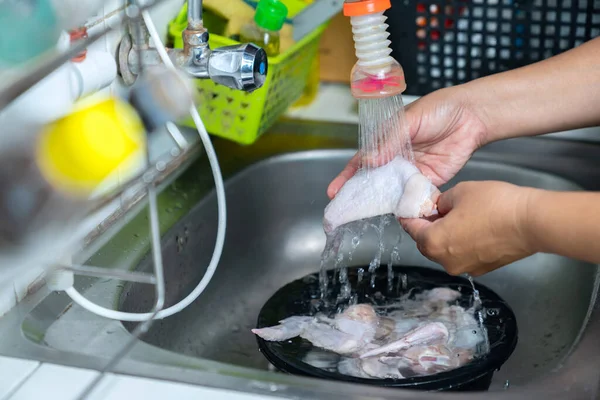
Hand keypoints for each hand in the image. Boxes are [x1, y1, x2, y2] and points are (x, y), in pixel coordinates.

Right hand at [327, 86, 488, 198]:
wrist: (472, 115)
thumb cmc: (439, 109)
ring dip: (381, 201)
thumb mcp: (409, 120)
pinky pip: (413, 195)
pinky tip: (396, 212)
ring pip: (391, 190)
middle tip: (345, 209)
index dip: (347, 177)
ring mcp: (411, 172)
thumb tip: (368, 160)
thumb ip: (389, 142)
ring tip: (365, 214)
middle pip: (373, 180)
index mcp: (386, 142)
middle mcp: (395, 159)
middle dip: (360, 194)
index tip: (334, 191)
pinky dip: (406, 204)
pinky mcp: (428, 181)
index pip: (362, 162)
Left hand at [400, 181, 536, 276]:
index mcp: (434, 242)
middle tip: (432, 211)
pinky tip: (471, 228)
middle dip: (426, 227)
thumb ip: (442, 201)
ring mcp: (465, 267)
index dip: (409, 216)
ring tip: (454, 217)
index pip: (412, 229)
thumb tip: (439, 208)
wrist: (531, 222)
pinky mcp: (483, 269)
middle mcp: (446, 261)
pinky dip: (461, 243)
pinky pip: (463, 255)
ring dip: (444, 236)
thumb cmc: (494, 205)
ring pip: (445, 251)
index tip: (408, 209)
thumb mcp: (460, 192)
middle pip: (426, 243)